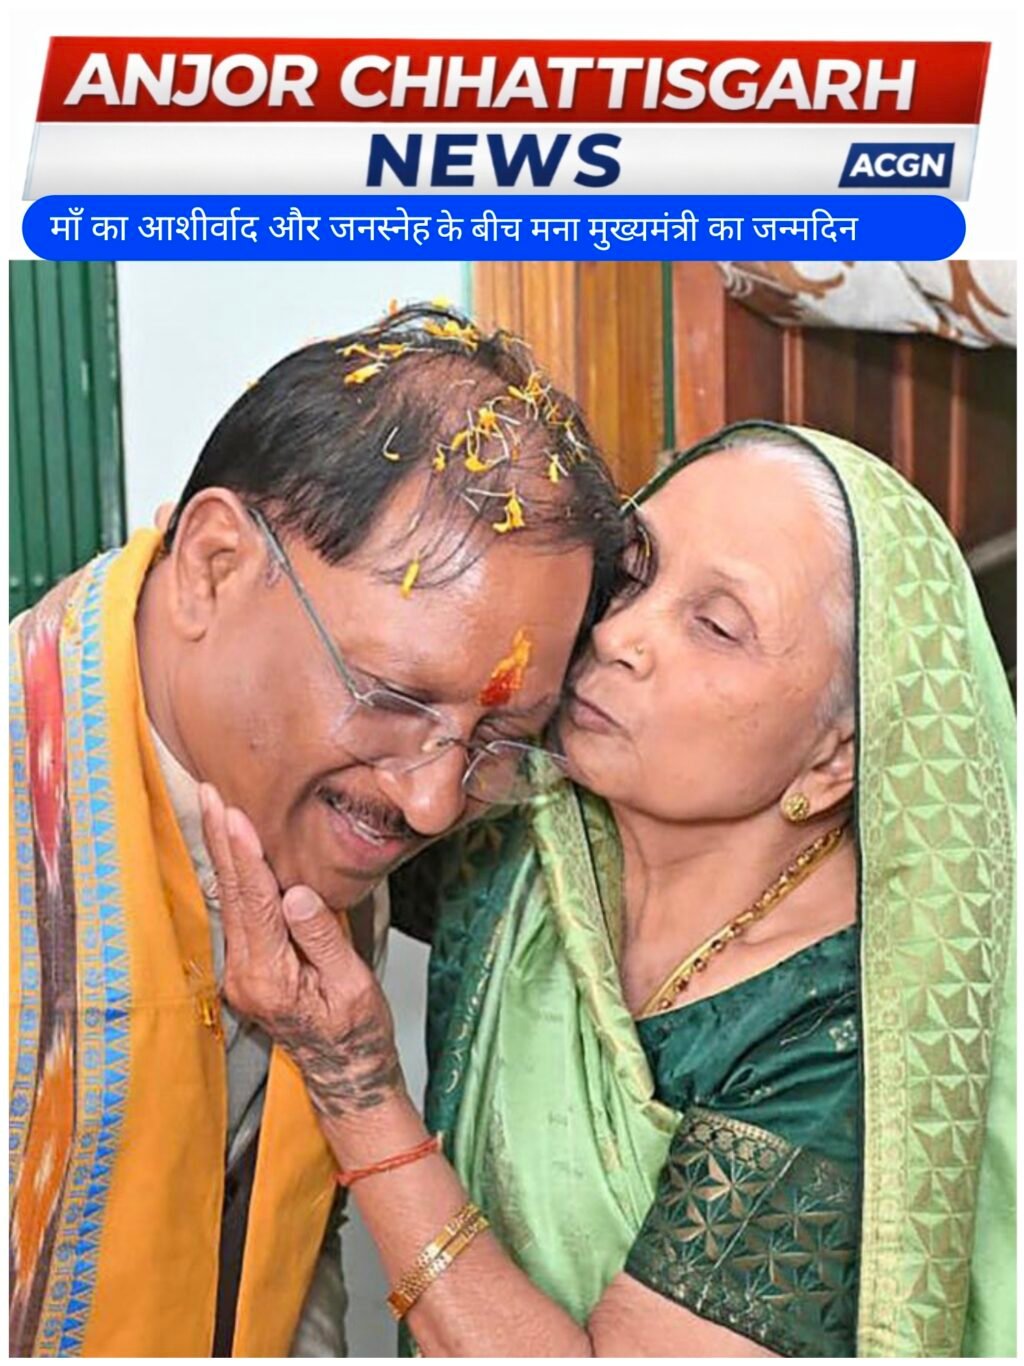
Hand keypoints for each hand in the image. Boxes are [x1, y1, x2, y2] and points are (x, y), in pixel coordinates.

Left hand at [198, 783, 404, 1119]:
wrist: (345, 1072)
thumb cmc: (358, 1031)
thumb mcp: (353, 985)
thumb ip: (323, 938)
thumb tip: (296, 894)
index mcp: (270, 978)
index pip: (255, 905)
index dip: (245, 857)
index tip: (235, 815)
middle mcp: (244, 974)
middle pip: (232, 896)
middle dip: (222, 841)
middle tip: (211, 792)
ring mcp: (240, 972)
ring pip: (230, 901)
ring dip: (224, 852)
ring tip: (216, 807)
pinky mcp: (247, 967)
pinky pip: (238, 913)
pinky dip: (235, 874)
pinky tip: (232, 847)